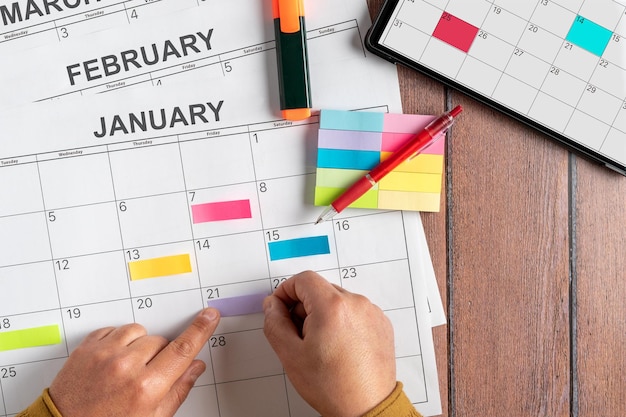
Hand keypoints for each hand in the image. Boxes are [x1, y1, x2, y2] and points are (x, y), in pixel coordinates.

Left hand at [48, 308, 219, 416]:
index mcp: (146, 387)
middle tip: (147, 375)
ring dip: (138, 345)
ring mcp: (104, 354)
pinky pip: (114, 330)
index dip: (199, 330)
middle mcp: (126, 366)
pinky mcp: (88, 347)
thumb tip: (195, 367)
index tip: (209, 316)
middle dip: (160, 355)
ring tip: (127, 368)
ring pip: (139, 331)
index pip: (182, 351)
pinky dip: (118, 341)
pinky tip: (113, 361)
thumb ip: (177, 391)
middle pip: (161, 341)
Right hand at [263, 271, 395, 416]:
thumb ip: (275, 323)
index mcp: (333, 306)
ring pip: (338, 300)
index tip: (281, 308)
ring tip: (322, 346)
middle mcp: (356, 303)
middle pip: (320, 289)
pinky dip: (343, 322)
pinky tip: (339, 347)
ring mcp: (372, 313)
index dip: (286, 291)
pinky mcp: (381, 324)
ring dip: (324, 315)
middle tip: (299, 335)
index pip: (303, 279)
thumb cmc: (333, 386)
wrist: (367, 408)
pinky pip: (355, 312)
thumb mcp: (291, 355)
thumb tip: (272, 305)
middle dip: (304, 307)